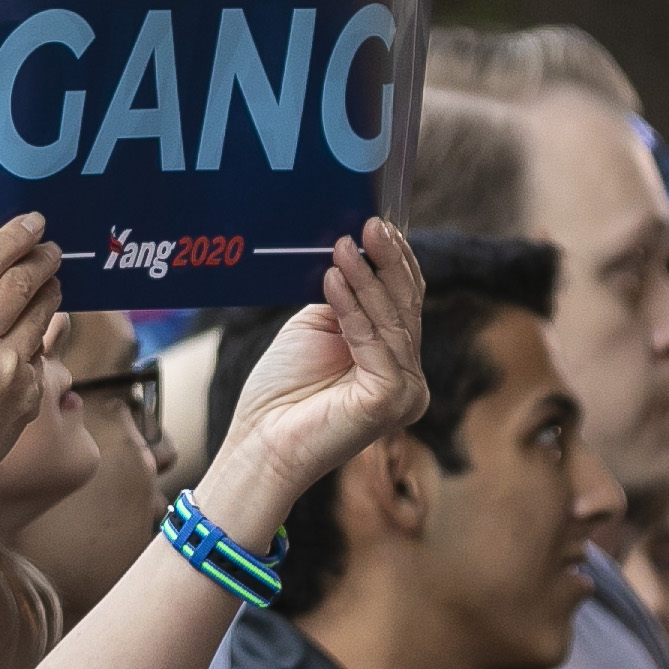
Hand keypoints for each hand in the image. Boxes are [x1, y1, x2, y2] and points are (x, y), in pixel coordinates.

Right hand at [0, 216, 63, 544]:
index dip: (15, 238)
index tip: (33, 223)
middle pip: (22, 281)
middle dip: (42, 258)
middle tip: (51, 248)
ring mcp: (5, 372)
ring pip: (42, 312)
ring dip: (50, 291)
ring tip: (50, 282)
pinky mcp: (28, 396)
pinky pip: (40, 353)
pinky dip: (36, 340)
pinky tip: (27, 340)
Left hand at [194, 219, 425, 539]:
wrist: (260, 445)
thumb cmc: (279, 395)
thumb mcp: (314, 331)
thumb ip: (342, 300)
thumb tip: (354, 253)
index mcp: (394, 363)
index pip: (404, 304)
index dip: (395, 264)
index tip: (379, 225)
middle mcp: (408, 378)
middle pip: (405, 308)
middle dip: (387, 262)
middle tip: (372, 224)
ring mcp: (405, 391)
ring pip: (392, 321)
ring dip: (366, 279)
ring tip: (344, 246)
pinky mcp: (391, 400)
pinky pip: (374, 343)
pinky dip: (353, 309)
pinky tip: (332, 281)